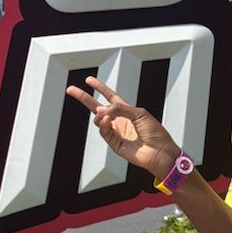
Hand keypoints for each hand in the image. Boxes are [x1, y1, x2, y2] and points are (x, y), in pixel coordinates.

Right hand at [64, 77, 179, 183]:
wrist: (160, 152)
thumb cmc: (155, 133)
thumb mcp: (139, 114)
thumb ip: (120, 108)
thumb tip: (102, 109)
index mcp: (127, 111)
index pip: (110, 96)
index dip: (100, 88)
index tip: (89, 80)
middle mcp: (120, 121)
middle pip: (97, 107)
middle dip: (84, 98)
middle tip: (70, 90)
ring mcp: (116, 132)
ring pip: (98, 120)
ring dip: (99, 114)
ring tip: (103, 112)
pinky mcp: (115, 144)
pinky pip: (103, 132)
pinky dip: (103, 125)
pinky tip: (107, 121)